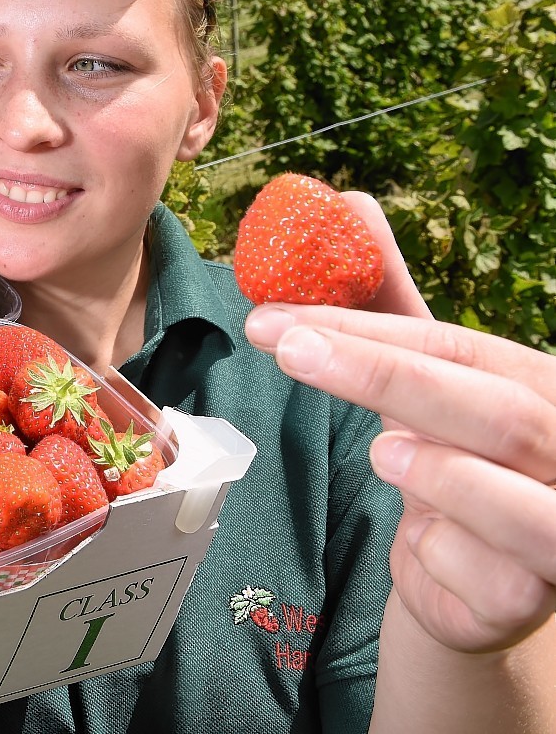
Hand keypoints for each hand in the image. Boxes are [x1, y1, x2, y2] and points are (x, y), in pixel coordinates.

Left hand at [244, 194, 555, 653]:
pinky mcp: (530, 600)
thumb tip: (351, 202)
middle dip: (380, 377)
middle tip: (285, 348)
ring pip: (509, 501)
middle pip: (494, 411)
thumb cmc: (450, 458)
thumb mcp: (422, 378)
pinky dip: (430, 551)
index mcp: (543, 387)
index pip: (460, 350)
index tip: (273, 318)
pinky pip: (478, 573)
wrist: (473, 580)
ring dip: (431, 473)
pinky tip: (419, 540)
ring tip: (383, 454)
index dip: (367, 333)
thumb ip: (389, 303)